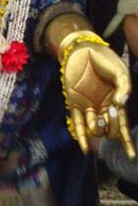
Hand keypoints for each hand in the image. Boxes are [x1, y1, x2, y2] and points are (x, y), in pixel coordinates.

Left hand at [62, 42, 134, 158]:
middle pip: (110, 130)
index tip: (131, 156)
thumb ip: (124, 88)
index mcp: (116, 103)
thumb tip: (120, 104)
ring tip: (97, 117)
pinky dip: (81, 137)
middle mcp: (102, 108)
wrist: (83, 49)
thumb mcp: (120, 72)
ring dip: (97, 128)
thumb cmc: (104, 60)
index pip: (123, 127)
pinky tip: (85, 150)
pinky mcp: (74, 103)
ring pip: (95, 129)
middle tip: (111, 111)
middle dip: (113, 126)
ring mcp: (88, 107)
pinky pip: (77, 124)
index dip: (127, 142)